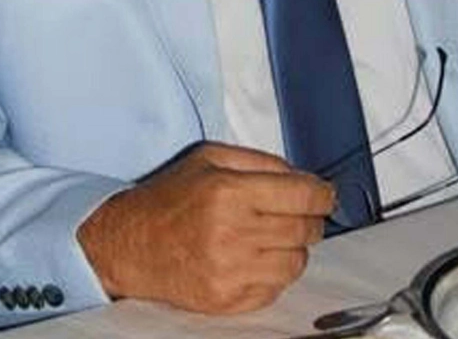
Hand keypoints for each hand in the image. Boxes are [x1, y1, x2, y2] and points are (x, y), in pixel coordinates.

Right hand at [77, 141, 334, 313]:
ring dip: (295, 247)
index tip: (326, 194)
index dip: (323, 194)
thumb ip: (259, 160)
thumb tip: (301, 177)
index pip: (301, 196)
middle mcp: (232, 233)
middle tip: (302, 212)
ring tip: (276, 235)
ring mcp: (230, 272)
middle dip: (311, 218)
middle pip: (304, 230)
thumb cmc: (170, 197)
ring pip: (296, 262)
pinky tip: (258, 257)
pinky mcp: (227, 300)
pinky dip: (276, 272)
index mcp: (229, 192)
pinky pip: (276, 289)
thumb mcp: (210, 158)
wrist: (131, 243)